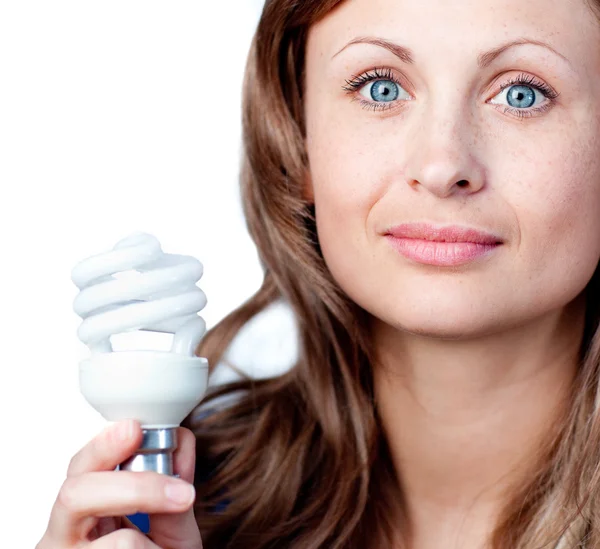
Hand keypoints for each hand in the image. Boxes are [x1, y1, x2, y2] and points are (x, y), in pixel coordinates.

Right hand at [36, 419, 202, 547]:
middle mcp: (65, 535)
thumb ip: (175, 487)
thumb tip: (181, 442)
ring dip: (150, 539)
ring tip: (167, 543)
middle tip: (181, 492)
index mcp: (86, 510)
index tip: (136, 428)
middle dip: (132, 485)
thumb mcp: (172, 527)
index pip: (82, 467)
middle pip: (75, 494)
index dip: (105, 444)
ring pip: (108, 540)